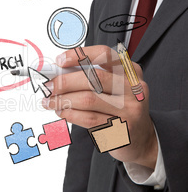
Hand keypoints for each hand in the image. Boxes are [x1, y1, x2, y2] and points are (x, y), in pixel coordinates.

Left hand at [42, 45, 157, 168]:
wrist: (141, 136)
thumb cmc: (121, 107)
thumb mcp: (114, 86)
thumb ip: (91, 76)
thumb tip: (59, 72)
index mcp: (130, 71)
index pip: (105, 55)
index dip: (79, 55)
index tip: (60, 61)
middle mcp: (133, 88)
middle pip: (93, 78)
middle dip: (64, 82)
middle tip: (49, 86)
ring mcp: (130, 110)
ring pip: (88, 100)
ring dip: (63, 100)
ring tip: (51, 101)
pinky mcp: (121, 129)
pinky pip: (88, 119)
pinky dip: (70, 114)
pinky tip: (62, 112)